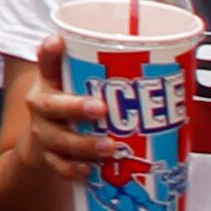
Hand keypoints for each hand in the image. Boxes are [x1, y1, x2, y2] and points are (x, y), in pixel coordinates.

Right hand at [7, 40, 129, 182]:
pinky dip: (73, 169)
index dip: (50, 52)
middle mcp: (43, 106)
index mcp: (50, 83)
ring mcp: (45, 133)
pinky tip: (89, 169)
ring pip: (58, 139)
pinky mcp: (50, 158)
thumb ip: (111, 78)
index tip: (60, 41)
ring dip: (83, 144)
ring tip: (109, 147)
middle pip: (50, 105)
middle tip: (101, 108)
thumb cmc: (73, 109)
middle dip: (75, 107)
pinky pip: (59, 165)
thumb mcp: (82, 88)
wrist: (46, 142)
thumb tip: (166, 66)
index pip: (47, 62)